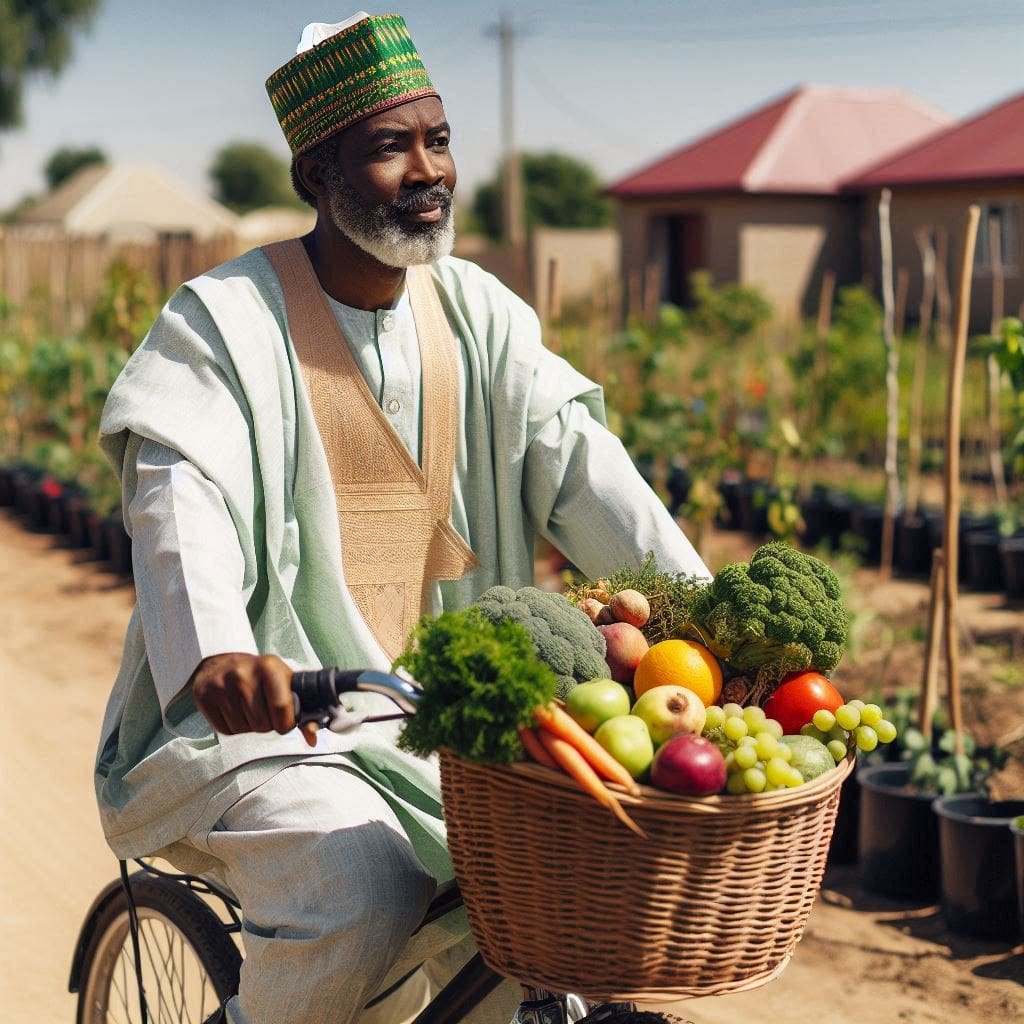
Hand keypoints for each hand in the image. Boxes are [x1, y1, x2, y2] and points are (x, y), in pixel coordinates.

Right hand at [190, 653, 317, 746]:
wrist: (223, 661)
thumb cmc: (261, 675)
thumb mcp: (284, 682)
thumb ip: (301, 709)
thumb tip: (313, 740)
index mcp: (269, 667)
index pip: (281, 708)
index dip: (286, 723)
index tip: (285, 721)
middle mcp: (243, 674)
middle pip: (262, 724)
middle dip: (267, 724)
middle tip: (264, 710)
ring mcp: (221, 685)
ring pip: (244, 729)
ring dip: (250, 726)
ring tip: (248, 707)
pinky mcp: (204, 697)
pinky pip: (226, 730)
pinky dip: (233, 727)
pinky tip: (234, 710)